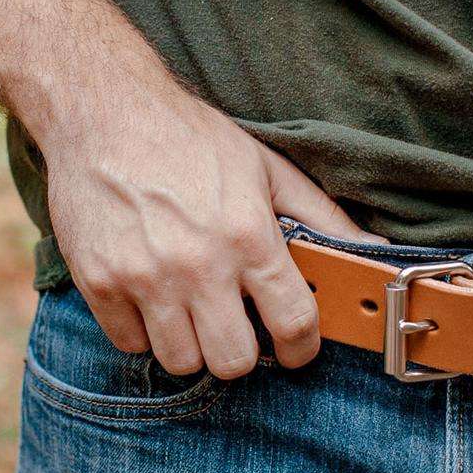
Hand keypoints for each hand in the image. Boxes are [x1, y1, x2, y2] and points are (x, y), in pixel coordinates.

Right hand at [35, 21, 382, 378]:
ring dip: (194, 345)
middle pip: (235, 361)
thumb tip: (374, 250)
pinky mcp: (98, 282)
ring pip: (182, 361)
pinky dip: (146, 333)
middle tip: (241, 327)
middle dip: (245, 352)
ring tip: (195, 309)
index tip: (298, 348)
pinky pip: (131, 345)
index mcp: (250, 236)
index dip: (304, 347)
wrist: (103, 110)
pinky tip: (154, 299)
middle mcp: (199, 264)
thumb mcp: (269, 170)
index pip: (294, 323)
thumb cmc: (193, 139)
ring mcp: (144, 277)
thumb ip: (323, 218)